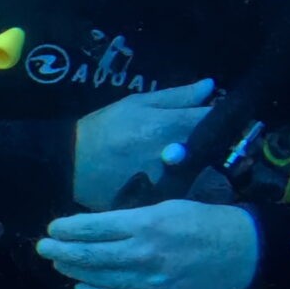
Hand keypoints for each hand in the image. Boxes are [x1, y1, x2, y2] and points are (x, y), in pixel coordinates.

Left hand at [38, 198, 259, 288]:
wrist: (243, 253)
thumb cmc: (206, 222)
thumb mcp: (168, 207)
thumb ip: (133, 219)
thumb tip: (98, 227)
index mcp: (147, 224)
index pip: (95, 227)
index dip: (69, 228)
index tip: (53, 227)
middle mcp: (145, 253)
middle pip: (91, 254)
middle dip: (62, 250)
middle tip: (43, 247)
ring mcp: (151, 281)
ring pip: (100, 278)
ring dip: (75, 270)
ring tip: (59, 263)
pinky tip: (81, 287)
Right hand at [72, 79, 215, 208]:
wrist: (70, 166)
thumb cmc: (103, 129)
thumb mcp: (136, 104)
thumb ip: (177, 97)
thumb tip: (211, 86)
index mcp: (172, 126)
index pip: (214, 120)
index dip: (219, 116)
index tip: (214, 115)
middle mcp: (177, 155)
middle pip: (212, 149)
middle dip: (208, 142)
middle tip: (189, 140)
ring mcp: (170, 182)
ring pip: (199, 171)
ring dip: (194, 164)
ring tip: (171, 160)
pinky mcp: (161, 201)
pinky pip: (181, 190)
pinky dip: (178, 182)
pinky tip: (162, 178)